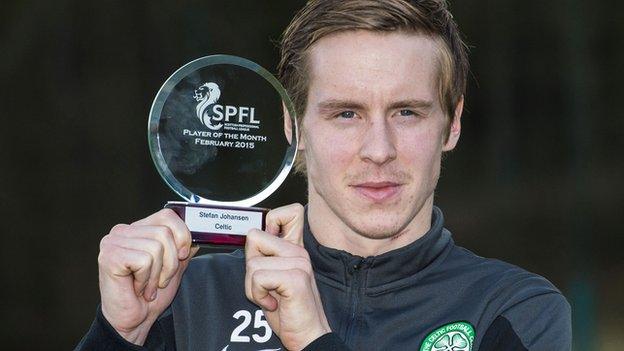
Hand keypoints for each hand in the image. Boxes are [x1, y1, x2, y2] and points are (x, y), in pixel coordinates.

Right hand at [97, 209, 198, 344]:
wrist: (133, 320)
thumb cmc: (149, 296)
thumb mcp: (174, 268)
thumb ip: (183, 249)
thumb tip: (198, 236)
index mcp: (138, 229)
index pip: (167, 216)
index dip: (182, 234)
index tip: (182, 255)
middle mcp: (123, 231)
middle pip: (164, 232)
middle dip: (171, 261)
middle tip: (161, 279)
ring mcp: (113, 242)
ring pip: (156, 247)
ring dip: (158, 273)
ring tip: (148, 286)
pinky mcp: (109, 256)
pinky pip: (144, 260)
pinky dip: (146, 279)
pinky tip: (138, 288)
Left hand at [245, 204, 330, 350]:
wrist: (307, 336)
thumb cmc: (289, 310)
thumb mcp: (273, 277)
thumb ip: (265, 256)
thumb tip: (250, 236)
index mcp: (296, 248)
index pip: (288, 211)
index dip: (269, 222)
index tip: (267, 250)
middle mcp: (299, 252)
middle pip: (254, 237)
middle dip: (250, 266)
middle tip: (266, 284)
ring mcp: (300, 263)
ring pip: (252, 263)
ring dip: (253, 287)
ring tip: (271, 296)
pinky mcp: (296, 278)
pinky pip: (258, 278)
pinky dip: (258, 295)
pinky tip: (274, 303)